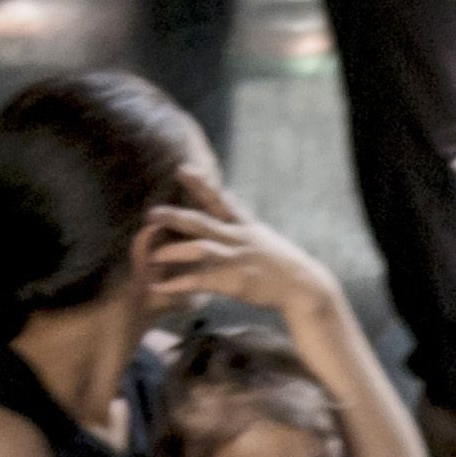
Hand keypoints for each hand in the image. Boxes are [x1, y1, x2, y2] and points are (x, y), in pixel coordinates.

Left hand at [136, 170, 337, 316]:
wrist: (304, 286)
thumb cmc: (282, 263)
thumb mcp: (263, 234)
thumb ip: (242, 218)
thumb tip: (230, 196)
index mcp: (245, 226)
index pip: (221, 199)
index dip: (201, 184)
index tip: (183, 169)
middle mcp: (239, 238)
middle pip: (202, 222)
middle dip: (176, 216)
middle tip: (151, 213)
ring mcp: (237, 258)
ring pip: (201, 249)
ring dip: (174, 251)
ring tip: (151, 255)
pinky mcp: (235, 280)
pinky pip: (202, 280)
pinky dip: (179, 284)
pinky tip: (161, 287)